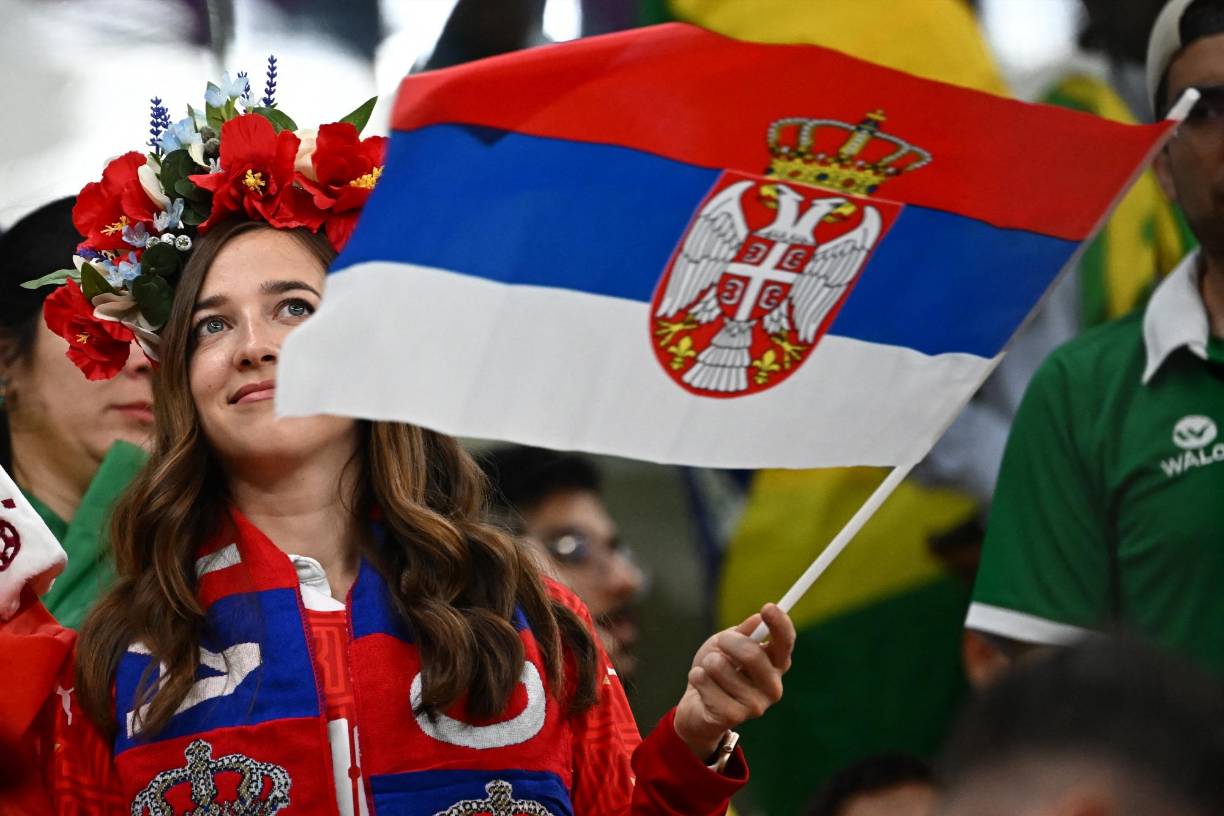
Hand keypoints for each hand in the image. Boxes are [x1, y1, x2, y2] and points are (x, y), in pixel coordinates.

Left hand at [673, 603, 795, 759]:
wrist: (697, 706)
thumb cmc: (717, 670)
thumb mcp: (727, 644)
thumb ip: (743, 632)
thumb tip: (757, 619)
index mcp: (775, 665)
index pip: (786, 642)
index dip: (780, 624)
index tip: (767, 607)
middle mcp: (772, 686)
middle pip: (753, 654)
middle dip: (728, 641)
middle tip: (720, 641)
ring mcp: (755, 705)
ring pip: (720, 666)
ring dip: (707, 663)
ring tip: (709, 673)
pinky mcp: (734, 717)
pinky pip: (705, 682)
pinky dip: (697, 677)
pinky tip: (701, 689)